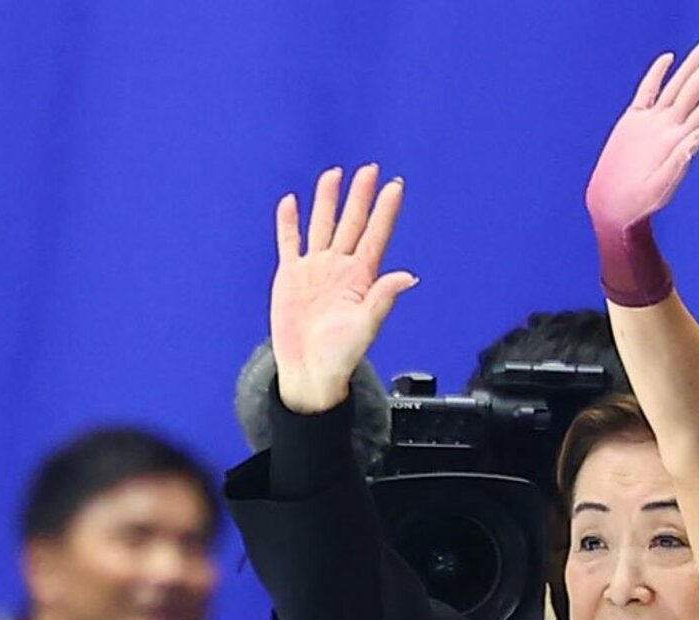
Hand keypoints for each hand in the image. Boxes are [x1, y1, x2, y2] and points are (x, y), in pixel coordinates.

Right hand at [270, 165, 416, 413]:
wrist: (309, 371)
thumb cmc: (341, 355)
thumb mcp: (366, 327)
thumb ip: (383, 298)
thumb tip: (409, 276)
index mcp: (360, 278)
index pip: (376, 235)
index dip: (386, 210)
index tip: (395, 186)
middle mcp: (339, 267)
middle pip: (351, 223)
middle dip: (360, 196)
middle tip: (370, 169)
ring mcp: (315, 269)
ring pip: (322, 225)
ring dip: (328, 200)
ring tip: (334, 174)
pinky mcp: (291, 276)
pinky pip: (289, 242)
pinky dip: (289, 222)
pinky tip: (291, 202)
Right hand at [585, 32, 698, 233]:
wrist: (613, 210)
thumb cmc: (638, 206)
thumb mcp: (659, 189)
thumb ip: (678, 162)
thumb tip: (697, 136)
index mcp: (679, 140)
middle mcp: (670, 126)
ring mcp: (652, 123)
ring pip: (678, 83)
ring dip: (697, 61)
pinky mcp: (633, 123)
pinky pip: (647, 91)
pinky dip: (657, 74)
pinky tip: (668, 59)